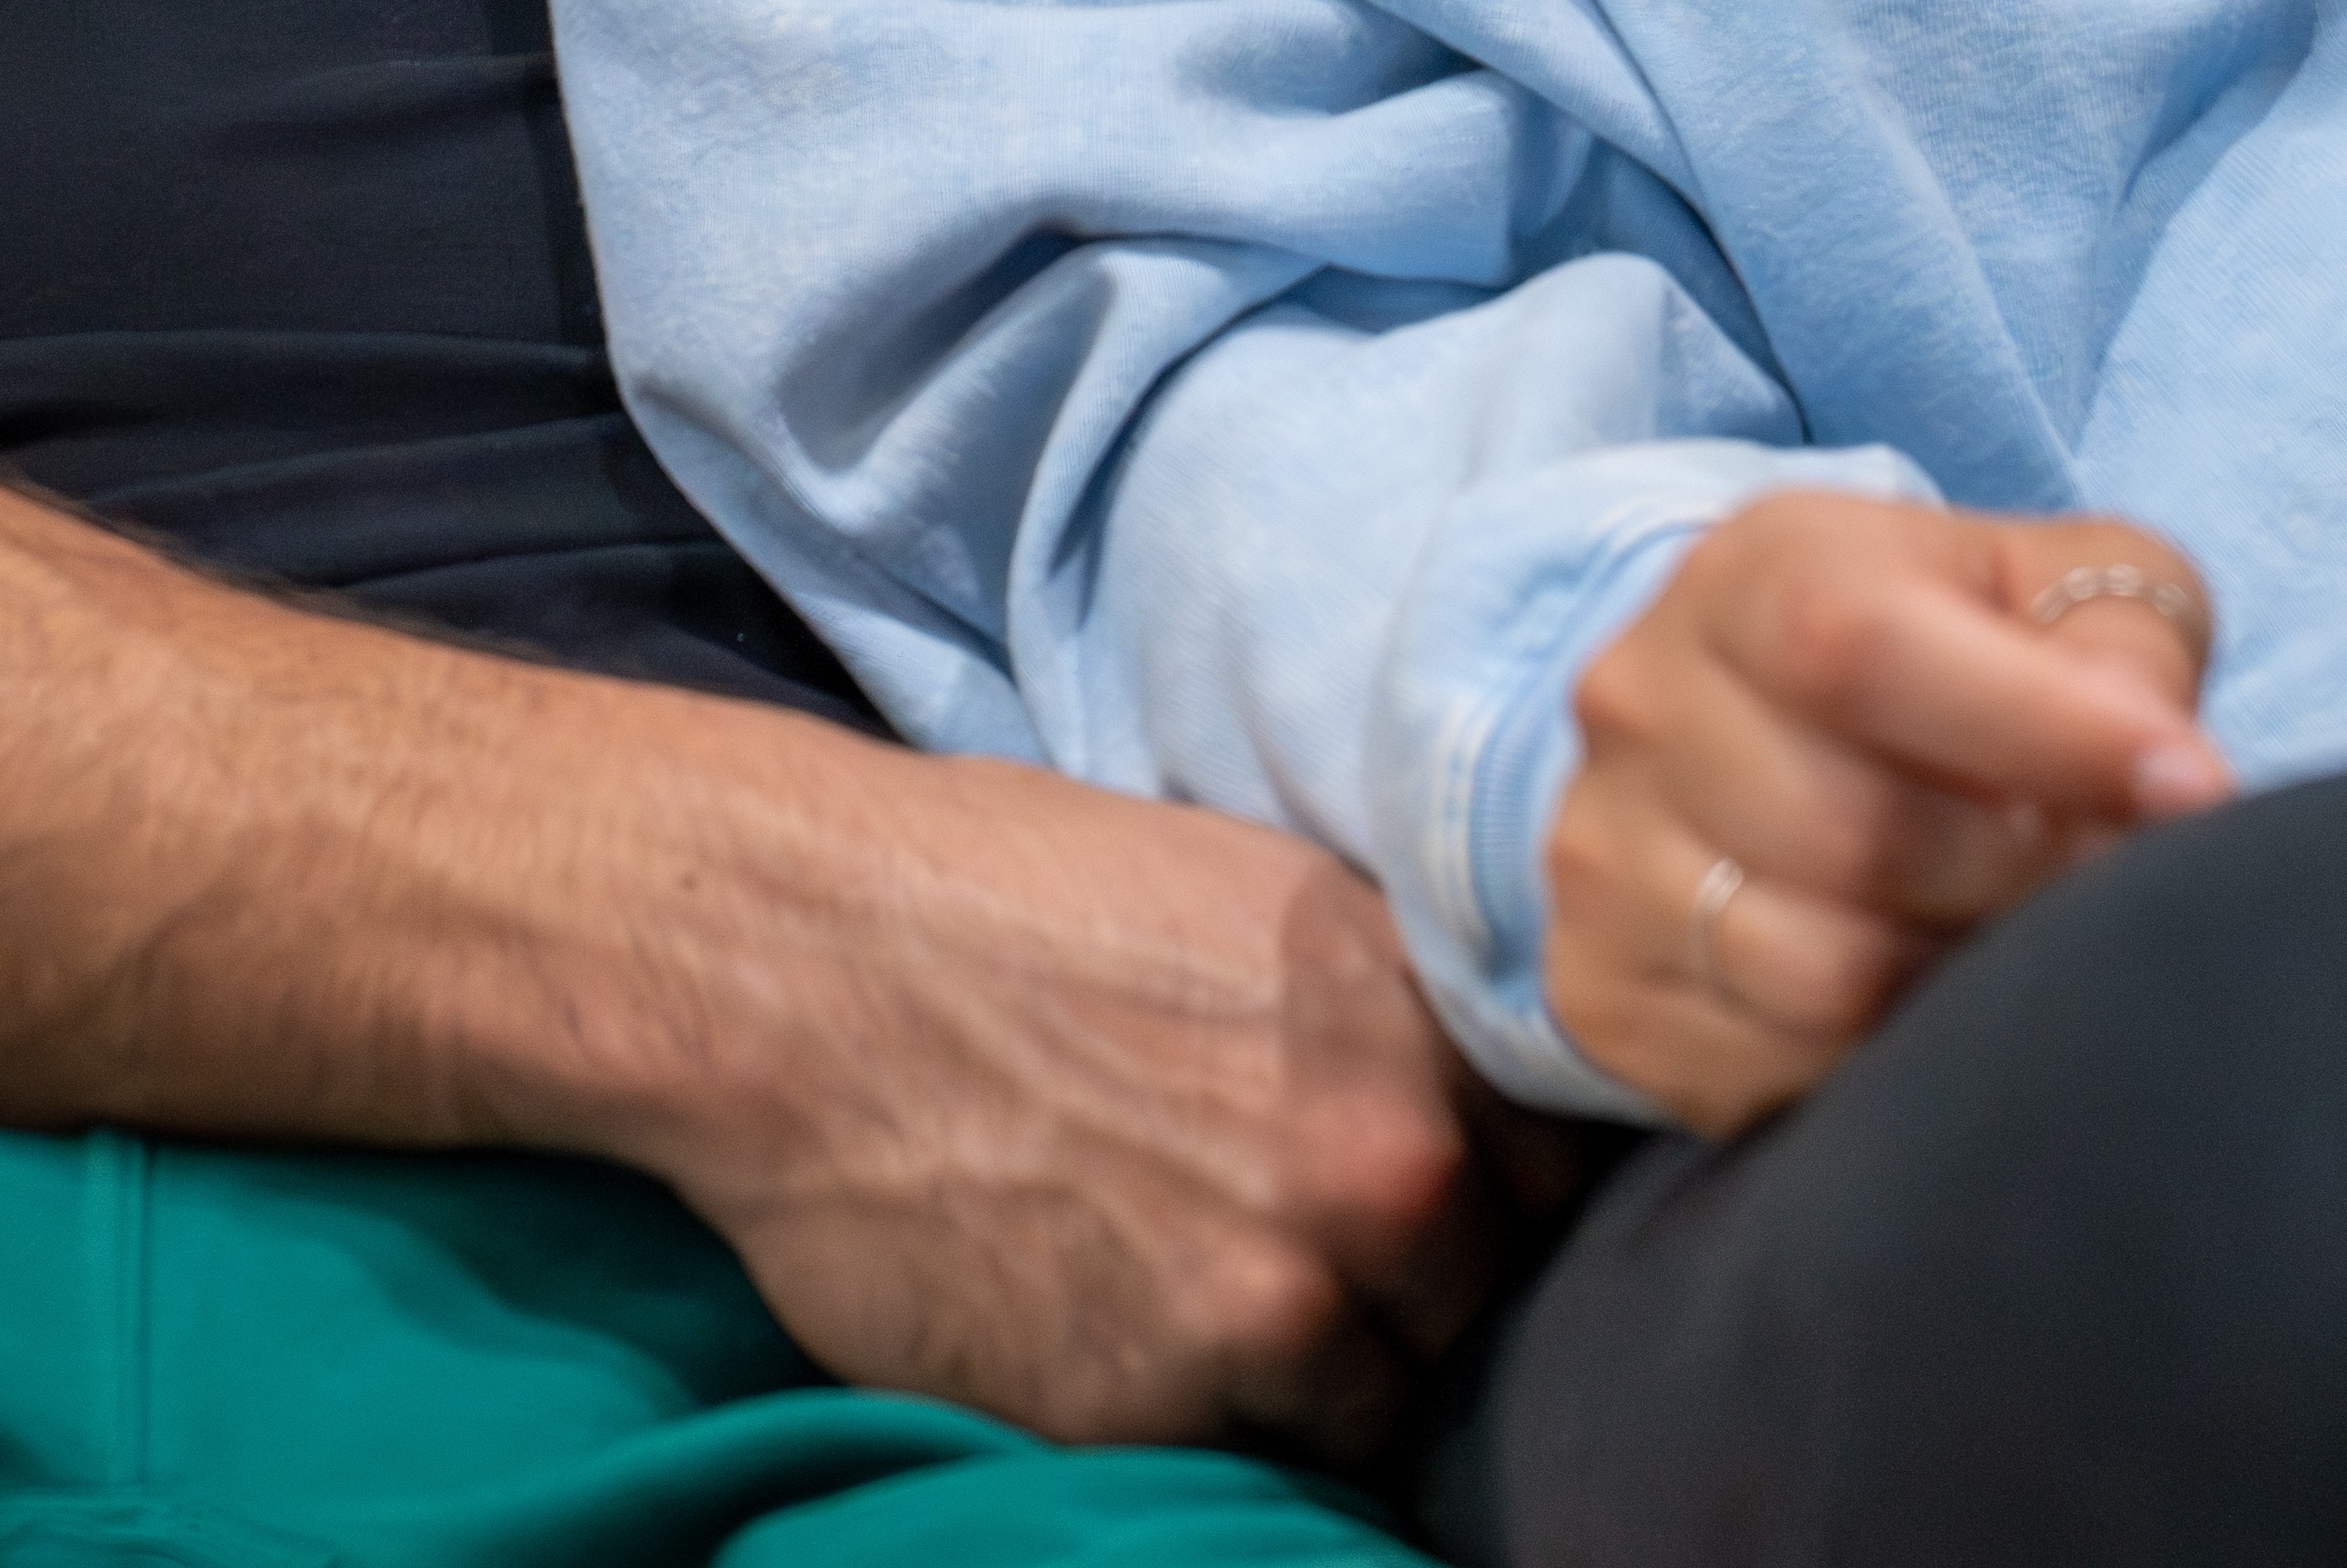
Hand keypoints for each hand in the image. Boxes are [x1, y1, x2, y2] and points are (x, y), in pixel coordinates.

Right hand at [627, 744, 1515, 1463]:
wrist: (792, 970)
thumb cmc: (998, 893)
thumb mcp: (1252, 890)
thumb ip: (1389, 1007)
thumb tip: (1475, 1098)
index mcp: (1414, 1026)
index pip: (1554, 1174)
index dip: (1487, 1190)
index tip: (1431, 1193)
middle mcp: (1379, 1171)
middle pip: (1473, 1303)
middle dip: (1406, 1292)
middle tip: (1299, 1251)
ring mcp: (1275, 1306)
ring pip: (1371, 1405)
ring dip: (1312, 1374)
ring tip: (1198, 1297)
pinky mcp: (1158, 1411)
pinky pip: (1240, 1457)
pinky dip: (1191, 1414)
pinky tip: (1107, 1319)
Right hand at [1539, 496, 2228, 1139]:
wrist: (1764, 729)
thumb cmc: (1950, 652)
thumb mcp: (2051, 589)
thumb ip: (2121, 639)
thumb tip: (2163, 761)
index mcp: (1754, 569)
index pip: (1862, 648)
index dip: (2040, 729)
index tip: (2194, 788)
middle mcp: (1643, 696)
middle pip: (1855, 833)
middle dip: (2023, 876)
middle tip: (2101, 877)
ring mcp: (1602, 849)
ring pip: (1818, 972)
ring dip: (1961, 978)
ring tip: (2014, 935)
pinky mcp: (1600, 988)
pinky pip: (1768, 1072)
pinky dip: (1882, 1062)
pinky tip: (1929, 999)